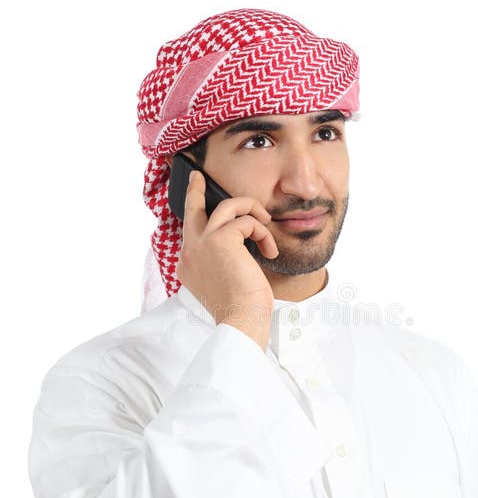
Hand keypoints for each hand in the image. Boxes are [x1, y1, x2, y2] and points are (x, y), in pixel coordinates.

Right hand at [175, 170, 277, 350]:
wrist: (241, 321)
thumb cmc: (240, 308)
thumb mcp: (225, 282)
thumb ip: (222, 261)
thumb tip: (239, 243)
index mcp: (188, 265)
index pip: (193, 233)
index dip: (206, 224)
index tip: (205, 213)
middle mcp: (189, 252)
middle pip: (192, 209)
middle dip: (195, 189)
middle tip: (197, 176)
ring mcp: (202, 243)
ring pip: (226, 206)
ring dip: (251, 210)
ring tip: (266, 221)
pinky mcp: (220, 239)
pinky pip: (247, 222)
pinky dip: (263, 233)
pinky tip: (270, 251)